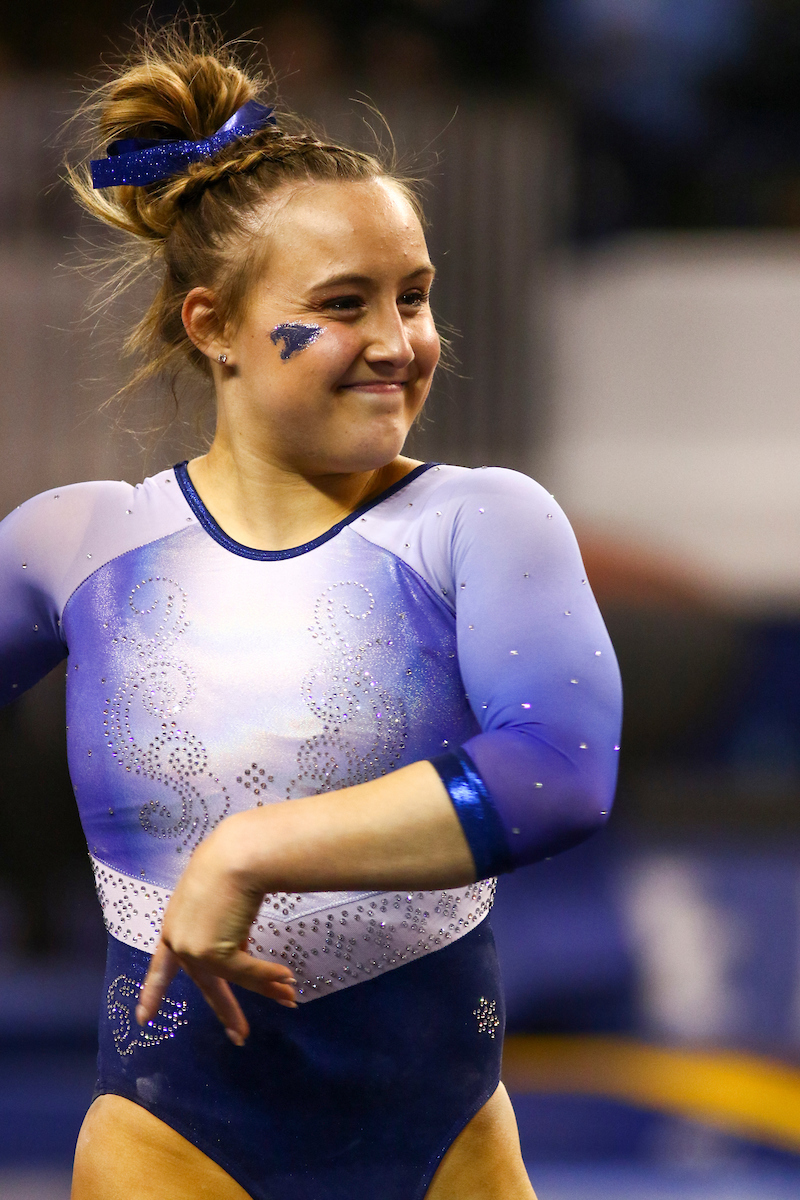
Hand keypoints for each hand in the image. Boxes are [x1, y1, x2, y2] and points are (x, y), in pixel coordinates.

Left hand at [136, 811, 297, 1045]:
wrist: (237, 855)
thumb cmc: (232, 865)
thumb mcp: (222, 903)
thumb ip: (224, 934)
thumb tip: (243, 964)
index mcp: (173, 925)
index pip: (161, 965)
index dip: (153, 992)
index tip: (142, 1018)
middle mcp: (179, 941)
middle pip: (207, 984)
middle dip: (228, 1010)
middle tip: (239, 1036)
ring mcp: (193, 949)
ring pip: (234, 979)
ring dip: (265, 988)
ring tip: (288, 997)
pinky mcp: (213, 954)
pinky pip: (246, 973)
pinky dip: (268, 977)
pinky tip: (287, 979)